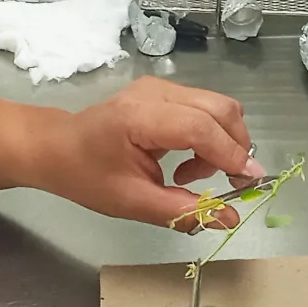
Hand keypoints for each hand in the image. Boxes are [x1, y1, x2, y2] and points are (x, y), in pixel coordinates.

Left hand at [29, 78, 260, 230]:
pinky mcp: (166, 91)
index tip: (249, 184)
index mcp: (140, 117)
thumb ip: (182, 210)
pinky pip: (206, 109)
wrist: (57, 147)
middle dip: (235, 147)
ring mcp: (162, 87)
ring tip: (192, 174)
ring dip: (223, 143)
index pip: (200, 128)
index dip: (231, 155)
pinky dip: (211, 136)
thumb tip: (230, 219)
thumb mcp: (132, 202)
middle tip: (228, 184)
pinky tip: (186, 160)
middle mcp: (156, 91)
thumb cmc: (87, 175)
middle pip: (221, 109)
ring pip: (219, 107)